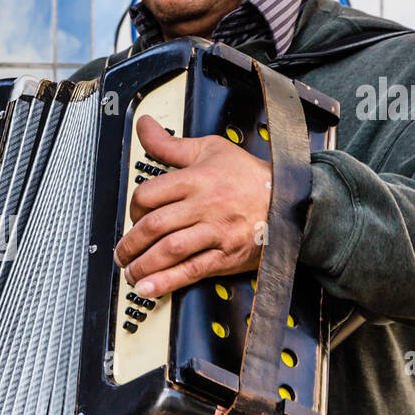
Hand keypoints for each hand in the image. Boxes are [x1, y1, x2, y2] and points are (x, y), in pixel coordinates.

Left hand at [113, 114, 270, 298]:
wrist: (291, 200)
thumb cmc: (249, 176)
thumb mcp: (209, 150)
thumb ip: (170, 144)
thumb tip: (143, 125)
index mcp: (197, 179)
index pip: (149, 195)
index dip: (133, 209)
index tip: (132, 218)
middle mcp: (205, 206)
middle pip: (154, 225)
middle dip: (130, 243)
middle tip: (122, 252)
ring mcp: (216, 233)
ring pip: (170, 250)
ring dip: (143, 265)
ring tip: (131, 272)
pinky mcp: (227, 256)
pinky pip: (192, 271)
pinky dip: (167, 282)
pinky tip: (149, 288)